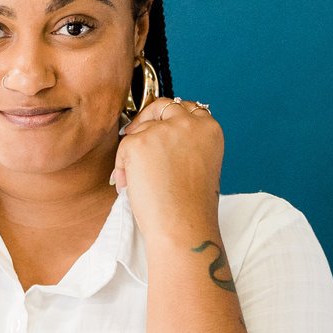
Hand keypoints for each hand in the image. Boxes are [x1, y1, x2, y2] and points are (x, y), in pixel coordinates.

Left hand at [111, 97, 222, 244]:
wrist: (183, 226)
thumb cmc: (192, 206)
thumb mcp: (202, 165)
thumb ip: (188, 144)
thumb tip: (163, 138)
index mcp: (209, 129)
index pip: (188, 108)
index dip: (170, 117)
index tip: (160, 125)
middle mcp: (188, 124)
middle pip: (162, 106)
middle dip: (148, 118)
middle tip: (136, 133)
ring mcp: (162, 131)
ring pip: (140, 129)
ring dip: (135, 151)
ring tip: (140, 180)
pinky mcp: (138, 142)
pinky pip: (123, 148)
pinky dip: (123, 167)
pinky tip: (133, 186)